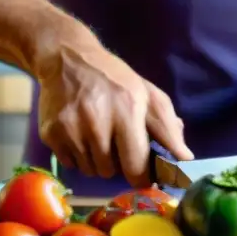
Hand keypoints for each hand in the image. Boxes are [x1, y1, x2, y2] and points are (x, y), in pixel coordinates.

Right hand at [35, 35, 192, 187]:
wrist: (67, 58)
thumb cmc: (115, 79)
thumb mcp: (148, 95)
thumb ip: (168, 128)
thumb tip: (186, 160)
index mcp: (127, 111)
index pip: (136, 166)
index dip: (142, 176)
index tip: (143, 174)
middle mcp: (97, 122)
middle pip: (110, 172)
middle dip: (117, 164)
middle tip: (116, 143)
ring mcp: (71, 128)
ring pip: (90, 170)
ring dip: (97, 161)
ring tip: (98, 136)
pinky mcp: (51, 133)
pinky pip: (70, 165)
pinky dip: (78, 156)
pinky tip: (80, 134)